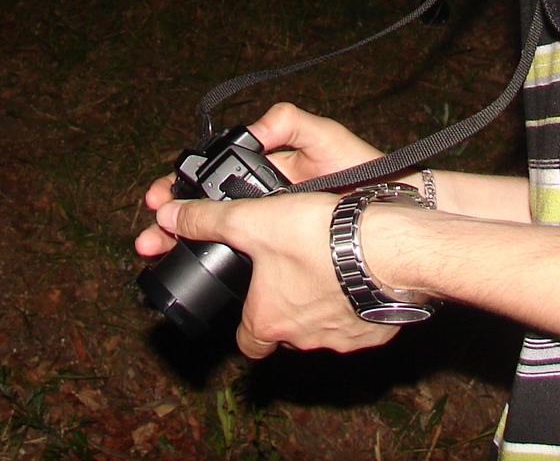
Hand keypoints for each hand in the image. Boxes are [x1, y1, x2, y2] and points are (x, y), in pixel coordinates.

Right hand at [135, 103, 382, 260]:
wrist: (394, 206)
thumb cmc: (362, 168)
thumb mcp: (323, 136)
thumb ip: (287, 122)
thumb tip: (253, 129)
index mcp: (265, 172)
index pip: (211, 179)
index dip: (179, 188)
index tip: (156, 199)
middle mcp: (264, 202)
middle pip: (205, 214)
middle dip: (170, 224)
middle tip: (147, 240)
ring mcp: (274, 229)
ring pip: (218, 241)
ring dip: (183, 246)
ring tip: (157, 254)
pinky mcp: (287, 253)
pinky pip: (245, 262)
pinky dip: (216, 268)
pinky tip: (200, 275)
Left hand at [155, 190, 399, 357]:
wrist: (390, 248)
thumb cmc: (321, 237)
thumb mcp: (253, 220)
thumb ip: (208, 219)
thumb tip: (169, 217)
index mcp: (268, 320)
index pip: (247, 343)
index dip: (247, 322)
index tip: (251, 303)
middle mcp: (302, 339)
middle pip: (286, 333)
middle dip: (286, 308)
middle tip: (291, 272)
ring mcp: (341, 339)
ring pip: (323, 328)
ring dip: (321, 304)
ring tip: (326, 266)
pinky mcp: (374, 332)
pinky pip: (360, 323)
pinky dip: (356, 304)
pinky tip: (359, 275)